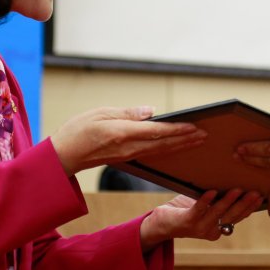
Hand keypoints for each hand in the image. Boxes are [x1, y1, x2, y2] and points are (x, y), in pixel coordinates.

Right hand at [50, 106, 207, 175]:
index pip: (157, 132)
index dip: (177, 130)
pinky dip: (169, 149)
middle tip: (205, 134)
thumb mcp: (100, 113)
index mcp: (123, 134)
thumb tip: (150, 112)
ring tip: (198, 140)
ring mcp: (129, 155)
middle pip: (164, 143)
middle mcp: (129, 147)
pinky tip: (177, 146)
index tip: (194, 126)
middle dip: (186, 139)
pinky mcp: (128, 158)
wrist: (63, 156)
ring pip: (161, 150)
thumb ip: (127, 113)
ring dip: (181, 145)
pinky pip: (153, 154)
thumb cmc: (77, 131)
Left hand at [139, 189, 263, 249]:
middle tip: (256, 193)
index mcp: (219, 228)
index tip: (262, 196)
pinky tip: (211, 191)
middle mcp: (212, 231)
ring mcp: (199, 227)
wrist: (162, 223)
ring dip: (228, 201)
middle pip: (232, 216)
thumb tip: (238, 183)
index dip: (250, 207)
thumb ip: (220, 201)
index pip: (238, 217)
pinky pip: (198, 210)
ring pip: (218, 213)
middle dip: (245, 204)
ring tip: (238, 190)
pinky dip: (205, 201)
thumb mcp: (208, 206)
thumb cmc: (187, 211)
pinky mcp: (187, 221)